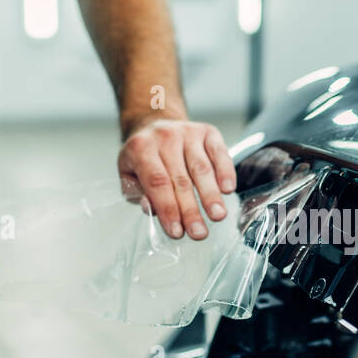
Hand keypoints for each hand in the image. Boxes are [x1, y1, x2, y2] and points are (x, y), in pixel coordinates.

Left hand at [117, 115, 236, 239]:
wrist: (155, 123)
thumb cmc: (144, 156)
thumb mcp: (130, 174)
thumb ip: (138, 193)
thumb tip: (152, 209)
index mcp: (141, 148)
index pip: (156, 182)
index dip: (168, 208)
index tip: (177, 232)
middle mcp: (165, 137)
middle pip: (181, 179)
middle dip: (191, 210)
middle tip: (199, 233)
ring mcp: (188, 132)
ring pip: (201, 168)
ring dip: (211, 195)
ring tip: (217, 216)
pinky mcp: (208, 132)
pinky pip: (219, 153)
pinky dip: (225, 171)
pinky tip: (228, 190)